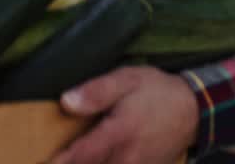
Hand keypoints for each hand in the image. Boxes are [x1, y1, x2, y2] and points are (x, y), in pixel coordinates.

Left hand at [50, 66, 198, 163]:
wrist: (194, 110)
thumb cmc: (156, 91)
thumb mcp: (127, 79)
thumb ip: (96, 91)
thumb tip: (65, 102)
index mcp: (118, 132)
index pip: (81, 156)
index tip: (41, 163)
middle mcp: (126, 158)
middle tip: (41, 160)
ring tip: (66, 159)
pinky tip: (92, 160)